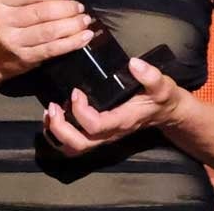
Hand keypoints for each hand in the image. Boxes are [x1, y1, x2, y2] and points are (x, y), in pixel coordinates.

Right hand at [0, 0, 94, 80]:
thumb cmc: (7, 14)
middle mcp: (3, 20)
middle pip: (41, 12)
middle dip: (66, 9)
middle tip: (79, 7)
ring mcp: (13, 41)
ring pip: (49, 31)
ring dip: (72, 25)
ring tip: (84, 20)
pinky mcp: (25, 57)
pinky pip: (53, 49)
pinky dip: (72, 42)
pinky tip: (84, 36)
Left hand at [41, 57, 189, 156]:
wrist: (163, 112)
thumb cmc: (160, 98)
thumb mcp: (161, 85)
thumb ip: (151, 75)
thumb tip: (134, 64)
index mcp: (121, 121)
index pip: (95, 126)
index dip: (80, 111)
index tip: (76, 92)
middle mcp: (109, 134)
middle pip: (78, 144)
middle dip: (60, 128)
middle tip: (53, 106)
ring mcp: (102, 137)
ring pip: (73, 148)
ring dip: (55, 133)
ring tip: (50, 112)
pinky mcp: (97, 134)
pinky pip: (73, 143)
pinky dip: (58, 133)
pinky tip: (55, 115)